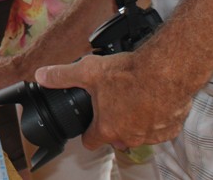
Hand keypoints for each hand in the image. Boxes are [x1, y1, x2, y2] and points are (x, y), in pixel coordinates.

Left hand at [34, 51, 191, 149]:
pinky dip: (156, 117)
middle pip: (115, 137)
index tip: (88, 124)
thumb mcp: (88, 71)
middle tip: (112, 102)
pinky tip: (153, 100)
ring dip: (134, 121)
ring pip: (138, 133)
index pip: (90, 142)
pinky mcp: (170, 129)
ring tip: (132, 98)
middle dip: (112, 123)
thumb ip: (62, 76)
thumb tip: (41, 75)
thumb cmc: (129, 73)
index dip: (87, 132)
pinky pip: (160, 128)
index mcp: (107, 128)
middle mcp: (129, 136)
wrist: (167, 70)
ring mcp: (151, 135)